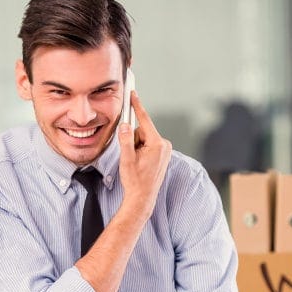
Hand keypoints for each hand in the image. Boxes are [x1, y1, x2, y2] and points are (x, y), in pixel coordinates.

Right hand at [116, 91, 171, 212]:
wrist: (142, 198)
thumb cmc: (135, 181)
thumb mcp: (127, 160)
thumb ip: (126, 140)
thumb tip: (126, 125)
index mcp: (157, 144)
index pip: (145, 120)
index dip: (137, 106)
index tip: (133, 93)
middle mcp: (164, 145)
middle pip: (142, 131)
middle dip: (133, 140)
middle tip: (131, 157)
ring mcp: (165, 150)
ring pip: (144, 138)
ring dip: (137, 147)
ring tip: (136, 163)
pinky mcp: (163, 154)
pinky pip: (148, 145)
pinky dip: (141, 151)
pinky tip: (141, 164)